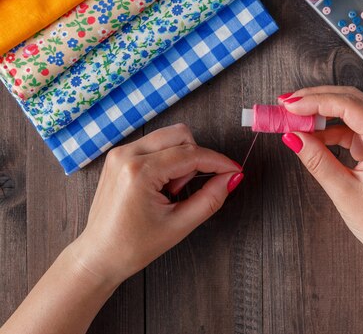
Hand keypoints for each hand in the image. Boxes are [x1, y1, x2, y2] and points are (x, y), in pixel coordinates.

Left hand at [70, 124, 243, 285]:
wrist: (99, 256)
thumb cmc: (133, 246)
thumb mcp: (179, 225)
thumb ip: (210, 198)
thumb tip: (232, 178)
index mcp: (139, 171)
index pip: (191, 153)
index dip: (218, 161)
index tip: (235, 170)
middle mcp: (126, 154)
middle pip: (180, 134)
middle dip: (196, 158)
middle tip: (187, 189)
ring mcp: (120, 153)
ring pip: (168, 137)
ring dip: (180, 158)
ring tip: (171, 190)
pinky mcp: (118, 156)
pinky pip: (154, 144)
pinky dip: (167, 159)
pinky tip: (160, 185)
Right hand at [278, 86, 362, 265]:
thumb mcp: (343, 191)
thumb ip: (317, 159)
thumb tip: (292, 136)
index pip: (349, 106)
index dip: (316, 101)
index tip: (289, 105)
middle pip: (351, 100)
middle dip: (317, 99)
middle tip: (286, 104)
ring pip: (351, 109)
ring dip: (322, 111)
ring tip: (293, 118)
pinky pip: (351, 126)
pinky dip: (329, 127)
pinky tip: (310, 134)